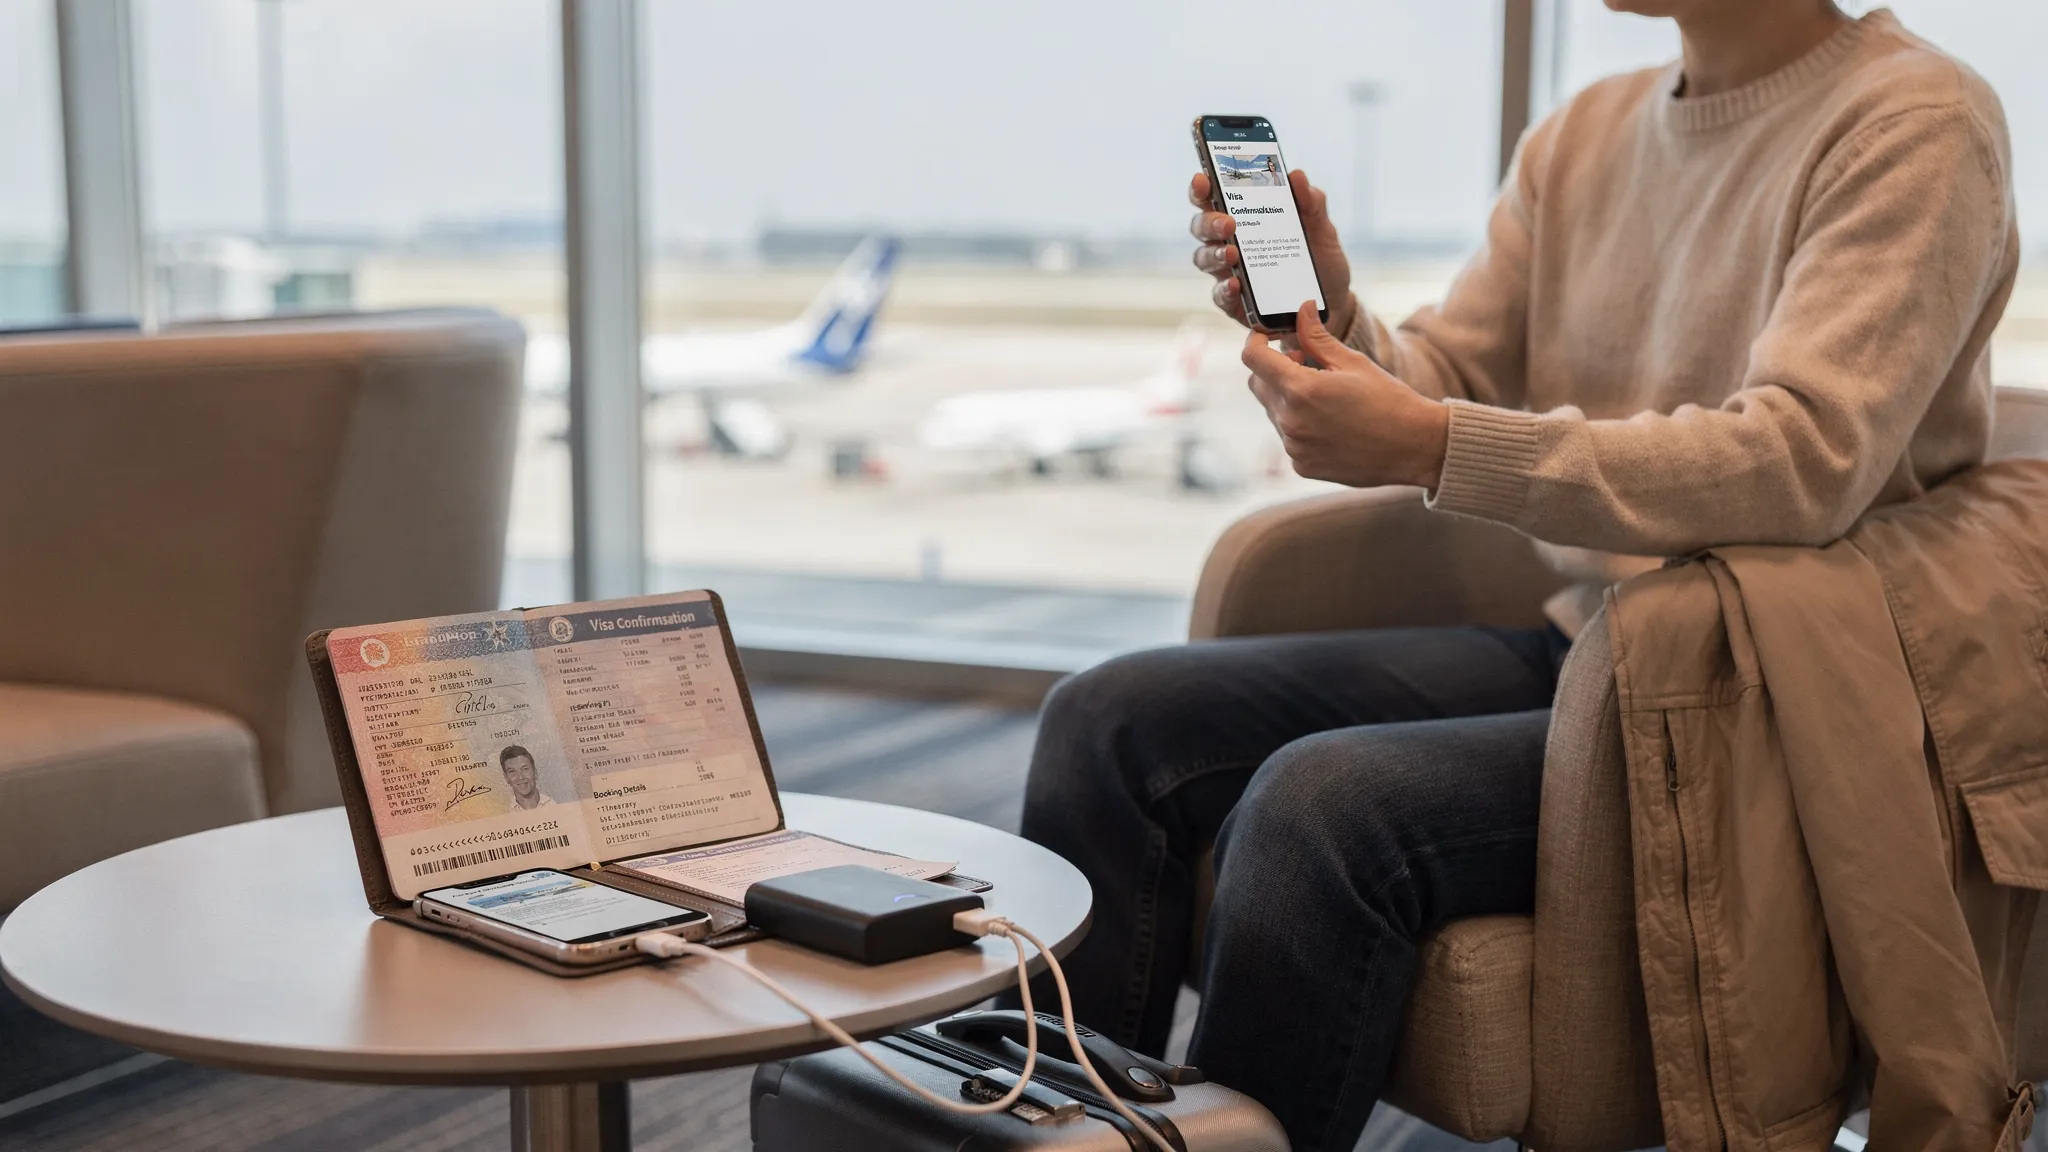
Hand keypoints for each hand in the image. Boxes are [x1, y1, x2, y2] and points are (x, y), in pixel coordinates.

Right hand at [1189, 168, 1355, 336]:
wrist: (1333, 300)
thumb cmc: (1319, 258)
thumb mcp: (1322, 228)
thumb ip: (1311, 203)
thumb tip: (1297, 176)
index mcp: (1244, 216)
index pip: (1213, 196)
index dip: (1202, 187)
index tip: (1202, 178)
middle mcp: (1228, 241)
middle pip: (1202, 227)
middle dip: (1210, 222)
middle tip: (1228, 223)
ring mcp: (1229, 272)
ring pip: (1204, 259)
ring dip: (1214, 254)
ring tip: (1232, 253)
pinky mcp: (1235, 302)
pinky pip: (1220, 295)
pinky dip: (1224, 288)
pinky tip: (1235, 284)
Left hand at [1243, 302, 1448, 489]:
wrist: (1414, 447)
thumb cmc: (1388, 400)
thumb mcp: (1352, 362)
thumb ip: (1316, 337)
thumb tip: (1301, 309)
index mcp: (1301, 389)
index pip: (1253, 358)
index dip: (1255, 341)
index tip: (1266, 337)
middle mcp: (1290, 421)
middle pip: (1258, 385)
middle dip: (1274, 370)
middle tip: (1307, 364)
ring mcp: (1294, 447)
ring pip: (1273, 412)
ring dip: (1288, 399)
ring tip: (1326, 397)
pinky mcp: (1302, 465)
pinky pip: (1288, 438)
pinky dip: (1300, 425)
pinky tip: (1330, 423)